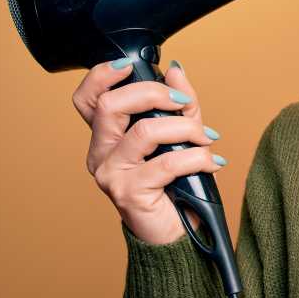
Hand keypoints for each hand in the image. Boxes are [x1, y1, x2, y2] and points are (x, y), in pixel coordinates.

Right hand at [72, 59, 224, 244]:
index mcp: (107, 136)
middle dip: (154, 93)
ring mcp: (111, 174)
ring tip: (206, 138)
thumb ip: (179, 104)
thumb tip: (175, 70)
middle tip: (185, 104)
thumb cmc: (177, 184)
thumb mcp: (182, 135)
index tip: (133, 65)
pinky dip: (197, 157)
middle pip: (110, 105)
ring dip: (185, 128)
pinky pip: (166, 163)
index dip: (103, 75)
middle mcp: (101, 153)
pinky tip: (211, 162)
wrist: (178, 233)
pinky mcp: (128, 193)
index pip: (87, 98)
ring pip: (143, 131)